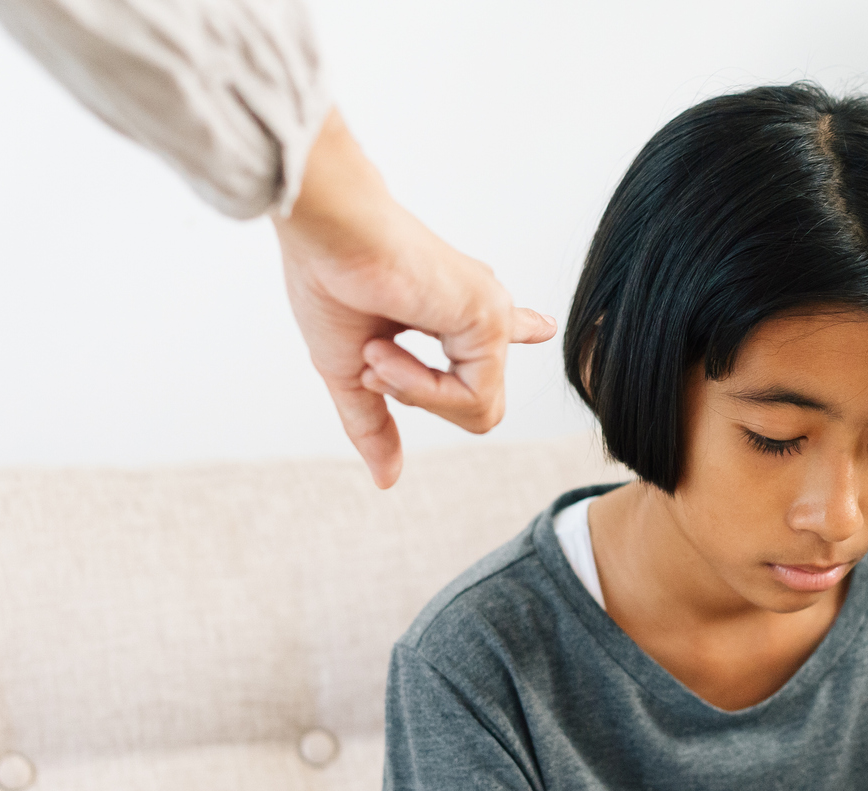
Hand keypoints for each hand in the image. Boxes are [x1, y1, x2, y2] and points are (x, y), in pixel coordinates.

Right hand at [274, 110, 556, 488]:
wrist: (327, 234)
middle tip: (375, 356)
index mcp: (448, 308)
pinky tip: (386, 349)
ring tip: (378, 349)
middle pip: (474, 403)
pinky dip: (421, 387)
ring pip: (477, 411)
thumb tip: (387, 480)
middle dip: (417, 396)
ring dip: (414, 392)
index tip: (540, 326)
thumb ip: (375, 422)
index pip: (492, 334)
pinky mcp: (492, 317)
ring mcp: (490, 314)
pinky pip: (471, 397)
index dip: (517, 330)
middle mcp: (477, 309)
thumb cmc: (329, 282)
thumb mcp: (350, 371)